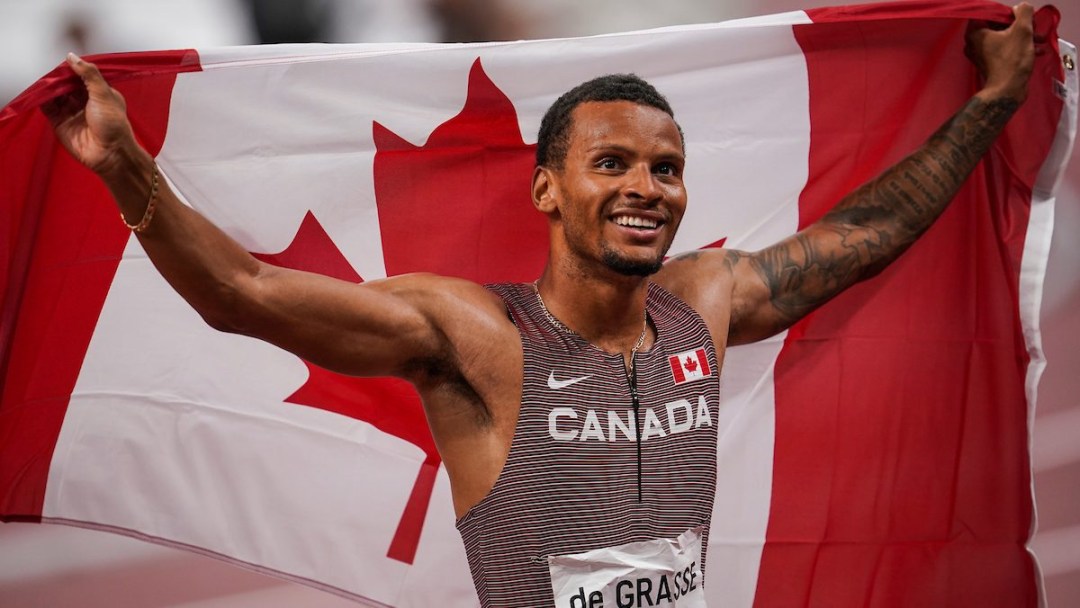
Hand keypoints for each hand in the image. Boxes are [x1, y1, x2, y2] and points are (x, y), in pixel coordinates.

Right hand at [42, 54, 136, 174]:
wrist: (111, 154)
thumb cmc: (114, 125)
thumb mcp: (104, 94)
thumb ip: (89, 74)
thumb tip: (72, 57)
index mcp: (99, 94)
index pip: (81, 77)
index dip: (73, 70)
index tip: (64, 64)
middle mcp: (85, 102)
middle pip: (66, 85)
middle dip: (59, 79)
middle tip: (53, 75)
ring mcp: (72, 112)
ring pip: (56, 95)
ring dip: (50, 88)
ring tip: (47, 84)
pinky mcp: (60, 123)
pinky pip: (48, 108)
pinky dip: (43, 100)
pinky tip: (42, 93)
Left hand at [966, 3, 1037, 104]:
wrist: (1007, 91)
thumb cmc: (1012, 60)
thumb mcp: (1022, 30)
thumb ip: (1023, 13)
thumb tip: (1021, 7)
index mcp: (975, 32)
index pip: (991, 13)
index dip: (1009, 14)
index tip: (1022, 19)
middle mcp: (973, 43)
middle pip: (999, 26)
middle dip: (1020, 27)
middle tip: (1034, 29)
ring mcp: (980, 55)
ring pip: (1004, 39)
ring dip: (1023, 38)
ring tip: (1040, 41)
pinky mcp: (989, 64)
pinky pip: (1004, 50)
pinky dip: (1019, 49)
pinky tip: (1037, 51)